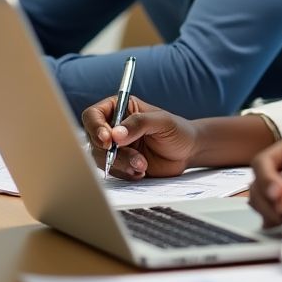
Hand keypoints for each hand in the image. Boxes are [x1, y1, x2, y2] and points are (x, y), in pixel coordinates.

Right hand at [81, 96, 198, 179]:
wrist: (188, 152)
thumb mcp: (162, 122)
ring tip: (143, 164)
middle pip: (94, 140)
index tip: (108, 140)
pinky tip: (141, 170)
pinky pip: (111, 171)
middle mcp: (113, 126)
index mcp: (120, 108)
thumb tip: (116, 134)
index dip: (95, 127)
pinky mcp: (120, 163)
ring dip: (122, 164)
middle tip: (135, 158)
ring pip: (100, 158)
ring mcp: (115, 146)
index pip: (93, 115)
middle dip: (113, 152)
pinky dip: (125, 173)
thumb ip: (139, 123)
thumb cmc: (178, 130)